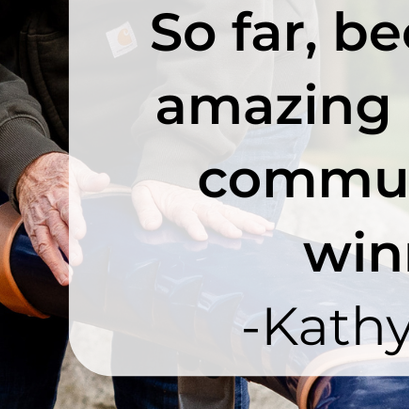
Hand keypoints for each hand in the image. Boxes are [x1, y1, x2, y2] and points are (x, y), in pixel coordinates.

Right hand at [13, 152, 112, 286]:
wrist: (28, 170)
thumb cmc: (57, 172)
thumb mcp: (75, 168)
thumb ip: (90, 178)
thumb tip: (104, 179)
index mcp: (61, 192)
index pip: (67, 207)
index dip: (74, 220)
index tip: (81, 233)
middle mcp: (48, 208)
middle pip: (57, 228)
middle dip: (66, 245)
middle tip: (77, 260)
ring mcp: (39, 220)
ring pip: (45, 242)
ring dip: (55, 261)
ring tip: (67, 277)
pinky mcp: (33, 228)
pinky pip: (39, 246)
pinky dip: (49, 261)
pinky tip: (60, 275)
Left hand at [130, 179, 274, 241]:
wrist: (165, 173)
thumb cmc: (153, 190)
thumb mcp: (142, 195)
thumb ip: (144, 209)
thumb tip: (150, 225)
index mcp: (178, 204)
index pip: (186, 216)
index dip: (192, 225)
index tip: (200, 236)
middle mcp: (198, 204)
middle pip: (212, 215)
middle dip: (224, 225)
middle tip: (236, 234)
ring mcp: (210, 205)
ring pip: (229, 213)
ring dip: (245, 221)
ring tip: (261, 230)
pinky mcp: (218, 208)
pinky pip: (236, 213)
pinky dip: (252, 219)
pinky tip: (267, 227)